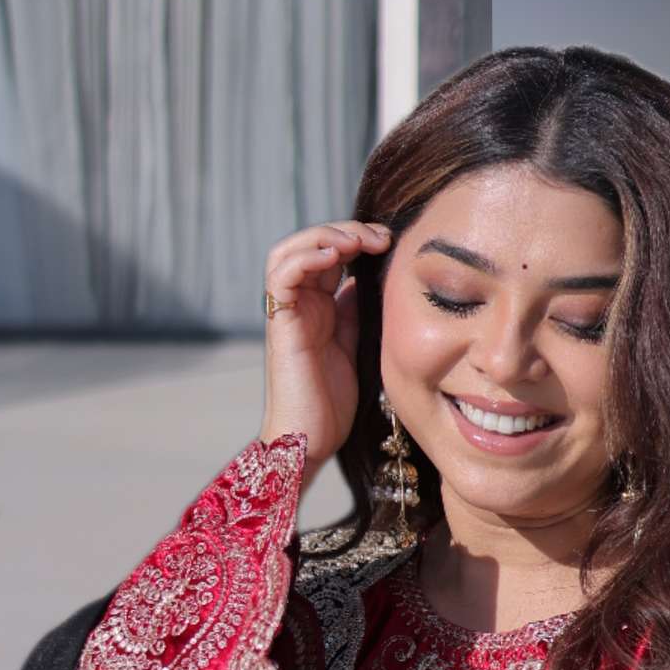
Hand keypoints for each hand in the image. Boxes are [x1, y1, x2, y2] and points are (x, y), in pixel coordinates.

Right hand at [258, 221, 390, 485]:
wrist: (310, 439)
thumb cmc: (334, 402)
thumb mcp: (358, 344)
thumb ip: (360, 311)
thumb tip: (376, 277)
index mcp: (319, 307)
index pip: (330, 253)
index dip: (358, 238)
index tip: (389, 242)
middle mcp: (300, 304)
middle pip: (310, 243)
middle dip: (345, 231)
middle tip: (379, 237)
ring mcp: (287, 312)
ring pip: (289, 251)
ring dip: (323, 237)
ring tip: (356, 242)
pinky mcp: (280, 324)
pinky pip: (281, 276)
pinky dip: (305, 257)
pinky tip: (335, 256)